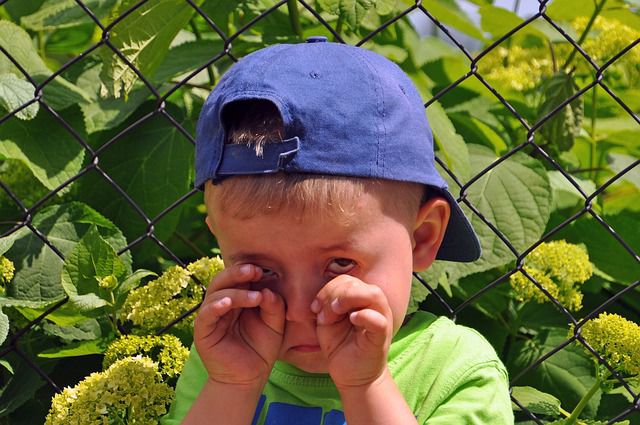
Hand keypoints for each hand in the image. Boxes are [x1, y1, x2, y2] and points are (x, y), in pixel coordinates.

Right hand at [193, 264, 284, 386]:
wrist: (249, 378)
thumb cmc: (261, 348)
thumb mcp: (275, 324)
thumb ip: (274, 306)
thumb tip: (267, 290)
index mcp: (238, 298)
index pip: (238, 277)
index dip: (249, 270)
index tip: (265, 268)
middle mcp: (221, 303)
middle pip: (223, 279)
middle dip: (238, 273)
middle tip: (255, 271)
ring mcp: (211, 316)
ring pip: (216, 293)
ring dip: (235, 292)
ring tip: (255, 297)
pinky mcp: (203, 331)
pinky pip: (206, 314)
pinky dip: (215, 306)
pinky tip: (226, 303)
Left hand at [310, 275, 393, 388]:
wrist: (352, 375)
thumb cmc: (341, 345)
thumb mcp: (329, 321)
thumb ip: (327, 305)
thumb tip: (322, 297)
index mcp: (361, 299)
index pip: (347, 280)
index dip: (328, 289)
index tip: (315, 307)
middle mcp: (374, 305)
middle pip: (357, 284)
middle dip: (334, 294)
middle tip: (324, 315)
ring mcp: (381, 318)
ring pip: (372, 294)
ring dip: (347, 299)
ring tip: (334, 314)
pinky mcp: (382, 336)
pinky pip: (379, 320)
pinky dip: (365, 316)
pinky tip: (352, 319)